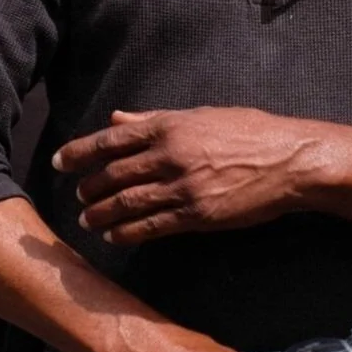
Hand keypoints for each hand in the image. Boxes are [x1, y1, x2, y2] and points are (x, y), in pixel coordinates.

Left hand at [55, 108, 328, 243]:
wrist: (290, 161)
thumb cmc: (249, 133)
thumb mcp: (200, 115)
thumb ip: (155, 119)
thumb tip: (118, 118)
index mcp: (170, 126)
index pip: (112, 139)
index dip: (81, 152)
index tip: (61, 162)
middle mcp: (171, 155)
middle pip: (114, 173)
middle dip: (89, 186)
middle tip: (76, 195)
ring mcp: (183, 187)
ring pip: (127, 202)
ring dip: (101, 213)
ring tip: (86, 219)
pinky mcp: (197, 215)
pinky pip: (152, 226)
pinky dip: (127, 233)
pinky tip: (114, 236)